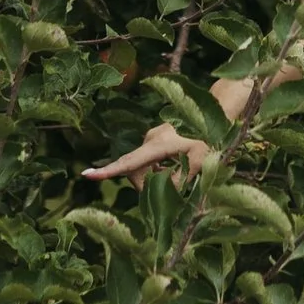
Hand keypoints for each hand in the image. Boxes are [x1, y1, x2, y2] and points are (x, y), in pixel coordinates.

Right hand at [83, 121, 214, 184]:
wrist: (215, 112)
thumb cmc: (211, 136)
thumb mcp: (200, 161)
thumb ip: (180, 179)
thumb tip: (162, 191)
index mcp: (158, 144)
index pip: (129, 162)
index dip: (108, 171)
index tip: (87, 174)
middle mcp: (151, 139)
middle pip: (136, 170)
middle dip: (147, 183)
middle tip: (174, 187)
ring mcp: (152, 138)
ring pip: (143, 167)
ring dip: (156, 177)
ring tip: (180, 172)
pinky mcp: (156, 139)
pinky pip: (150, 161)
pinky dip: (159, 169)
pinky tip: (176, 166)